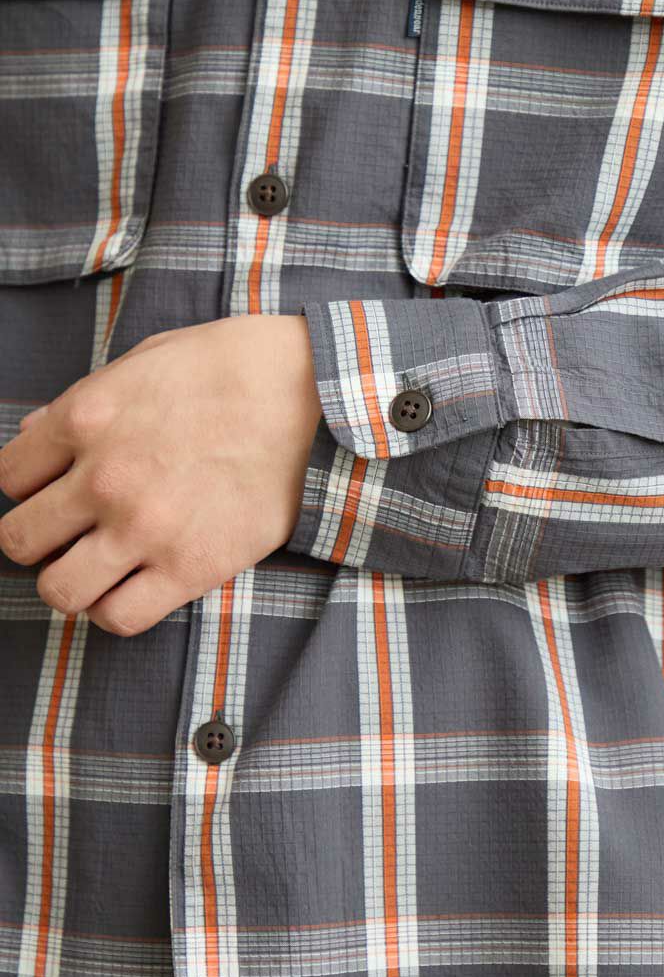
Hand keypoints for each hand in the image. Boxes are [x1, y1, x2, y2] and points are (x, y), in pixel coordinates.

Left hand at [0, 315, 322, 635]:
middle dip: (39, 537)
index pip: (9, 477)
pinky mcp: (192, 567)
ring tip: (98, 566)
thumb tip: (35, 433)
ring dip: (70, 580)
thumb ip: (84, 400)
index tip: (54, 489)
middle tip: (72, 530)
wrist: (320, 395)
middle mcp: (103, 478)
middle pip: (19, 539)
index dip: (28, 486)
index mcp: (87, 417)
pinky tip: (134, 587)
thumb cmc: (239, 365)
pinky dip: (115, 610)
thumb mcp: (150, 358)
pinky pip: (119, 618)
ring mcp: (145, 528)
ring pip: (58, 590)